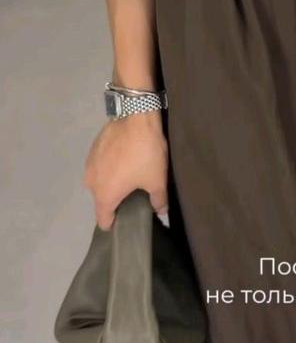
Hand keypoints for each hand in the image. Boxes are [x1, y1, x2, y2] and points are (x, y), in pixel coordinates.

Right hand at [83, 113, 168, 229]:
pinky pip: (99, 167)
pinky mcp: (91, 150)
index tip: (127, 221)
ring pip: (100, 182)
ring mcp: (89, 164)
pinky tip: (124, 160)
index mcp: (104, 195)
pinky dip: (109, 167)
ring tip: (130, 176)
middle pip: (102, 201)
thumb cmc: (145, 153)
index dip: (115, 225)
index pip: (103, 220)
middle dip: (116, 201)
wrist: (135, 117)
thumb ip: (158, 200)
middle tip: (135, 195)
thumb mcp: (157, 180)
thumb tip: (160, 211)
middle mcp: (91, 183)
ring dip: (111, 182)